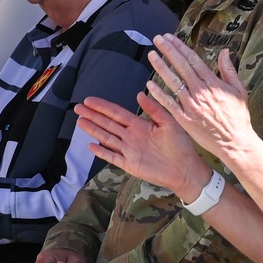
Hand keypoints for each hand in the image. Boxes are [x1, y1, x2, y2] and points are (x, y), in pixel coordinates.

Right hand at [76, 91, 207, 202]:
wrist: (185, 169)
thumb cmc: (181, 145)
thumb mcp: (169, 123)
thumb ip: (154, 109)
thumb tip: (139, 94)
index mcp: (139, 124)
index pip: (117, 113)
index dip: (103, 107)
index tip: (89, 100)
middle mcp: (131, 136)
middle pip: (107, 124)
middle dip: (92, 115)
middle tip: (77, 107)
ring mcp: (129, 150)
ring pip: (106, 138)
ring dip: (93, 130)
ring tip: (79, 122)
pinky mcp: (129, 164)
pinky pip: (112, 157)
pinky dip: (101, 152)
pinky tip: (91, 146)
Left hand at [144, 34, 257, 170]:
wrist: (234, 141)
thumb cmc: (238, 117)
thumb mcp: (239, 90)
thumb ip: (229, 70)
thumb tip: (225, 51)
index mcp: (213, 83)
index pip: (193, 60)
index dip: (180, 47)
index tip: (171, 38)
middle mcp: (200, 91)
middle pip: (181, 66)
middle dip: (168, 51)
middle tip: (157, 39)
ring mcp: (191, 105)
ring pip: (173, 82)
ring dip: (161, 67)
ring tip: (151, 55)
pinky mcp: (184, 118)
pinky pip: (169, 103)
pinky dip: (159, 93)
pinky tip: (150, 84)